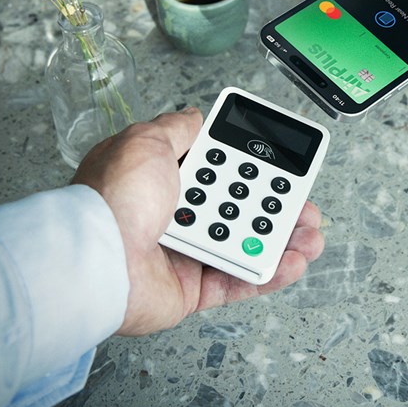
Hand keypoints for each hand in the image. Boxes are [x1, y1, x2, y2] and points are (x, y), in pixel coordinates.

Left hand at [72, 109, 324, 335]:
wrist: (96, 261)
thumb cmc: (114, 200)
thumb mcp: (147, 141)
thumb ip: (178, 129)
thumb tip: (195, 115)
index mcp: (161, 179)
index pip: (217, 169)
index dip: (251, 167)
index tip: (280, 166)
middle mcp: (173, 216)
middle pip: (239, 208)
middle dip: (278, 208)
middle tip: (304, 205)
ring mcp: (184, 254)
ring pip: (246, 246)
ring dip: (283, 241)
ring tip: (311, 236)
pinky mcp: (191, 291)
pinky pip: (239, 282)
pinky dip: (269, 273)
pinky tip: (292, 261)